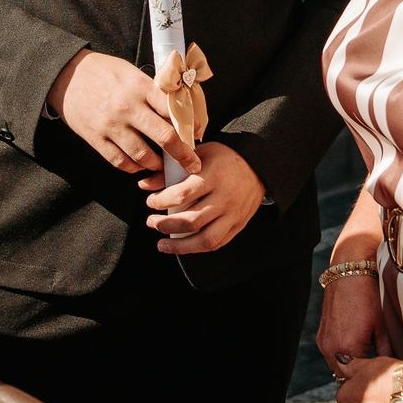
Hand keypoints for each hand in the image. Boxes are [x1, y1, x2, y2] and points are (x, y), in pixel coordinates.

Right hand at [47, 50, 189, 174]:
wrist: (65, 75)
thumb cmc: (102, 71)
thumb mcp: (131, 72)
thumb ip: (152, 90)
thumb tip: (179, 109)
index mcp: (140, 86)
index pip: (173, 110)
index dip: (190, 125)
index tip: (198, 136)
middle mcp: (127, 107)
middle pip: (164, 137)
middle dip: (182, 154)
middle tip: (193, 164)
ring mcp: (110, 125)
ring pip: (143, 155)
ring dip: (156, 164)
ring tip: (162, 166)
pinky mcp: (95, 138)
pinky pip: (120, 161)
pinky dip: (133, 167)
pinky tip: (138, 165)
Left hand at [141, 140, 264, 252]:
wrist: (258, 164)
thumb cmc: (224, 157)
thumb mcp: (198, 154)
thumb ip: (171, 170)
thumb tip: (145, 185)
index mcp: (213, 176)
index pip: (183, 195)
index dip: (161, 201)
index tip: (151, 202)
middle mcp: (224, 198)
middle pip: (191, 221)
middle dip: (165, 225)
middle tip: (151, 221)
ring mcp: (233, 214)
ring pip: (205, 239)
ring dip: (179, 246)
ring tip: (162, 244)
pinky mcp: (238, 225)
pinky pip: (217, 243)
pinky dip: (197, 248)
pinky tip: (182, 246)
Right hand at [316, 269, 381, 375]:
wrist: (349, 272)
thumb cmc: (369, 297)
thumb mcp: (383, 328)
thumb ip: (385, 354)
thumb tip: (394, 370)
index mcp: (347, 349)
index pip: (358, 380)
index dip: (370, 383)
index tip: (382, 382)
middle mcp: (330, 349)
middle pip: (344, 377)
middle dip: (358, 378)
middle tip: (376, 377)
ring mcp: (323, 342)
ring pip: (337, 366)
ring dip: (350, 368)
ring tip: (368, 363)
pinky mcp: (321, 334)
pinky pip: (332, 354)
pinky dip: (343, 356)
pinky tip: (358, 349)